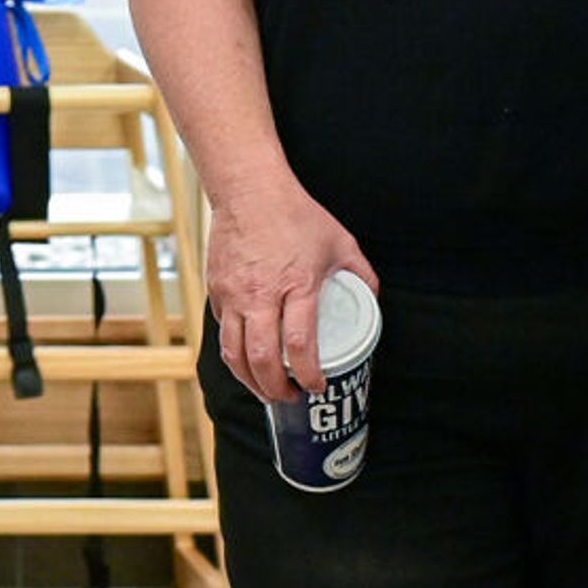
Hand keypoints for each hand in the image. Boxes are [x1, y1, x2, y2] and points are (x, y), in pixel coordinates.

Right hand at [202, 179, 373, 403]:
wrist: (248, 189)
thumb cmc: (294, 213)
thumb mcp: (340, 243)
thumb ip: (360, 274)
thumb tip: (372, 299)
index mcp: (296, 285)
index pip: (300, 345)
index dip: (310, 375)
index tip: (318, 388)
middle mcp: (260, 294)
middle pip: (261, 358)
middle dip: (276, 389)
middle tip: (289, 398)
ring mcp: (232, 293)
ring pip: (233, 352)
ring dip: (248, 379)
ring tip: (264, 390)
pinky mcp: (215, 288)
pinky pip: (221, 330)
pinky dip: (233, 350)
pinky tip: (246, 356)